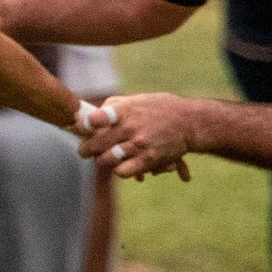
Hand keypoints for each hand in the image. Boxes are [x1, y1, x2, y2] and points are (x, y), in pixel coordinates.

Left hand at [76, 92, 195, 180]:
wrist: (188, 121)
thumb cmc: (158, 108)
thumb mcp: (135, 99)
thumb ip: (113, 106)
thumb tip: (90, 117)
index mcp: (125, 110)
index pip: (97, 118)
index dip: (85, 125)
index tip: (83, 128)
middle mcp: (130, 127)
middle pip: (97, 143)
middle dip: (86, 149)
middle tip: (85, 151)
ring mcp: (139, 144)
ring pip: (107, 159)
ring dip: (103, 160)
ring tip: (104, 158)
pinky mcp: (148, 160)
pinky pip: (123, 172)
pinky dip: (119, 170)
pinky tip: (121, 165)